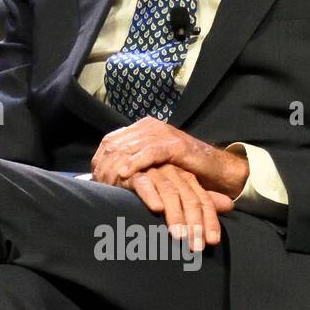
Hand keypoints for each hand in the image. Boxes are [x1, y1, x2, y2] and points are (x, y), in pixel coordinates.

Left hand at [91, 118, 249, 199]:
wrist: (215, 170)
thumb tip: (106, 175)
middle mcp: (150, 126)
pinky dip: (136, 162)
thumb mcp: (152, 165)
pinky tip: (125, 173)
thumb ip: (132, 163)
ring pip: (130, 147)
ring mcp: (163, 133)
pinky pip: (150, 152)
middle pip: (117, 144)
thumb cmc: (182, 170)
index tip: (94, 179)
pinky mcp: (175, 144)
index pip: (111, 141)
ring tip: (107, 182)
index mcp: (142, 128)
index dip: (100, 160)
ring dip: (116, 166)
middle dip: (105, 165)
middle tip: (98, 183)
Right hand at [125, 163, 233, 250]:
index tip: (212, 241)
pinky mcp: (133, 173)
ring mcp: (153, 172)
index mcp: (185, 178)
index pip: (203, 200)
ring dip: (175, 215)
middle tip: (196, 246)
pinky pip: (144, 183)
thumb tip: (230, 205)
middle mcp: (172, 173)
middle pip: (189, 198)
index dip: (209, 220)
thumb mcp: (179, 190)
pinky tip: (156, 209)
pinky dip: (150, 195)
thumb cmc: (151, 182)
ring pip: (170, 192)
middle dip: (194, 223)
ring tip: (179, 236)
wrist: (119, 164)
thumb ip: (202, 198)